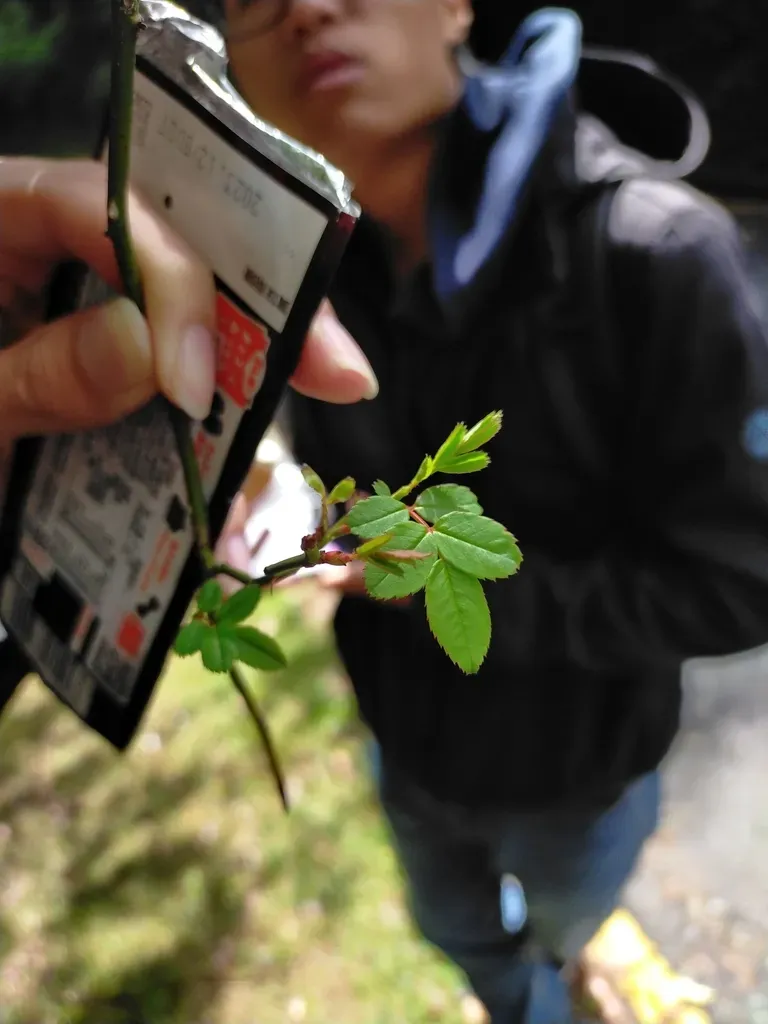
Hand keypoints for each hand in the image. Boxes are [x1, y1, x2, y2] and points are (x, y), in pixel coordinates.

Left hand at [0, 157, 377, 445]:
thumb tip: (153, 346)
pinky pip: (175, 361)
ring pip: (191, 304)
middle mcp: (46, 248)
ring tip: (324, 388)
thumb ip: (38, 375)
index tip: (199, 388)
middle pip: (175, 244)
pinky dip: (216, 400)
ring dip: (254, 354)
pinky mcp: (99, 353)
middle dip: (263, 304)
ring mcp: (79, 301)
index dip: (170, 288)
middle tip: (342, 369)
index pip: (100, 212)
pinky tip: (245, 442)